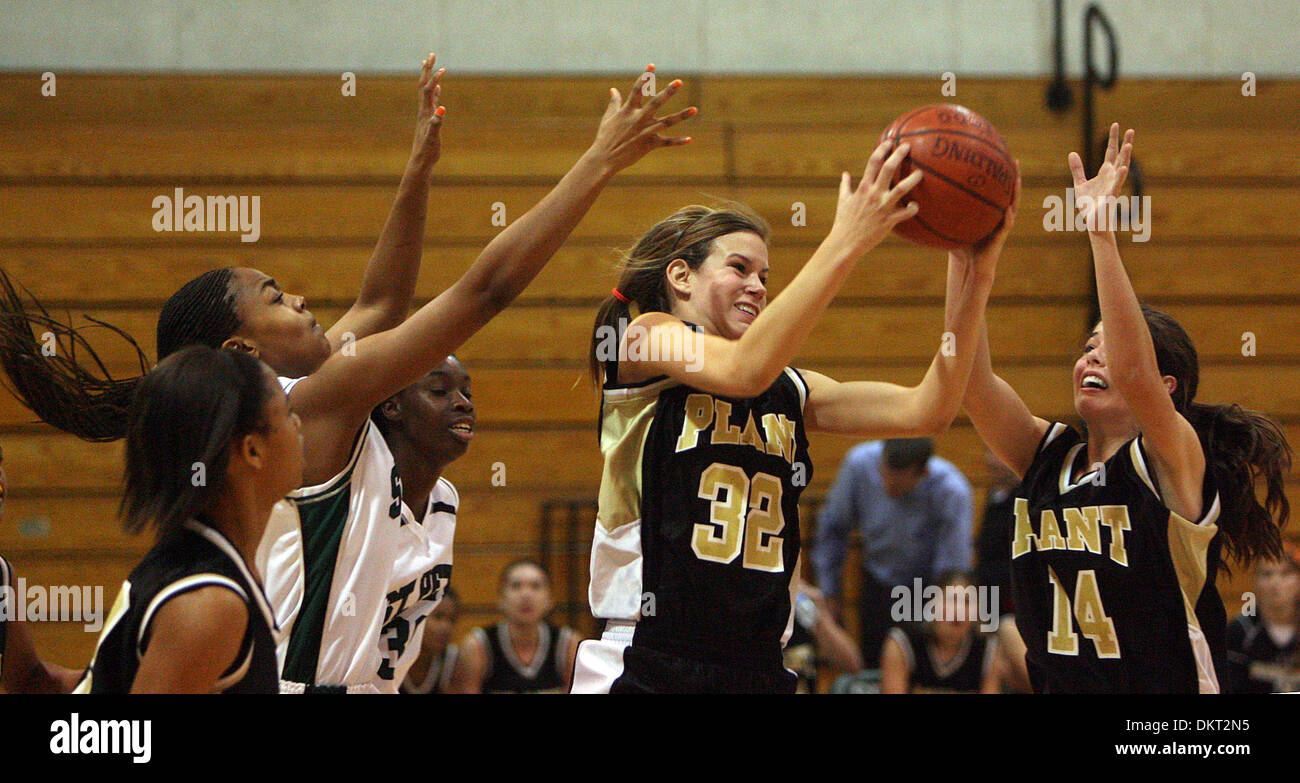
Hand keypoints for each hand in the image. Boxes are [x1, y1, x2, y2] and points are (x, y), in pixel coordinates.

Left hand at [408, 52, 445, 176]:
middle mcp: (424, 110)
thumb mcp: (433, 137)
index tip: (443, 68)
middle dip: (427, 70)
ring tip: (431, 65)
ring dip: (429, 77)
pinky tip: (437, 88)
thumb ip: (437, 123)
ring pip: (426, 91)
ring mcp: (426, 114)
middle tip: (431, 55)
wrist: (420, 161)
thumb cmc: (427, 150)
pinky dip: (434, 91)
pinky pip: (432, 101)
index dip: (434, 79)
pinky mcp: (429, 119)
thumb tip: (442, 110)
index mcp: (425, 112)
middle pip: (423, 85)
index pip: (428, 90)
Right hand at [585, 65, 695, 175]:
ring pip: (667, 122)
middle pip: (656, 103)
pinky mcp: (649, 145)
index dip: (645, 77)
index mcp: (628, 110)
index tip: (652, 65)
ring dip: (681, 115)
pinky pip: (666, 142)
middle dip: (668, 92)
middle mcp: (638, 119)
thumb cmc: (605, 137)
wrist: (604, 159)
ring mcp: (645, 132)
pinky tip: (689, 139)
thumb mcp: (608, 118)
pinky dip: (677, 142)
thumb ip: (614, 103)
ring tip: (695, 109)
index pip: (638, 90)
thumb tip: (613, 89)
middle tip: (679, 82)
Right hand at [826, 139, 922, 254]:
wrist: (845, 243)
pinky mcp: (888, 221)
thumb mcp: (843, 201)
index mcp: (863, 187)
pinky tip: (916, 205)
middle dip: (898, 155)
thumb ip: (845, 185)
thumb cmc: (844, 221)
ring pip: (901, 188)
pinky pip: (905, 213)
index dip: (882, 149)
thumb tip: (844, 174)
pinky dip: (912, 208)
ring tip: (921, 173)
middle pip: (888, 169)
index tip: (889, 141)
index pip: (873, 162)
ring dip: (912, 179)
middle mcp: (873, 194)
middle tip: (907, 146)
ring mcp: (882, 207)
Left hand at [951, 159, 1019, 278]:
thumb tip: (922, 196)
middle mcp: (998, 215)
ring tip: (1017, 179)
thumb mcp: (951, 224)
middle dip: (1013, 177)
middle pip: (1008, 192)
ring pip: (1013, 205)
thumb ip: (942, 211)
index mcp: (989, 210)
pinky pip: (1006, 224)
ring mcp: (1002, 225)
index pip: (995, 188)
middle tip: (1014, 160)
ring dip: (1016, 193)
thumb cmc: (959, 244)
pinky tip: (1008, 208)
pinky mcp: (1001, 237)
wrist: (968, 266)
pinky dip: (1007, 216)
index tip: (999, 155)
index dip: (998, 174)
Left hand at [1068, 123, 1133, 231]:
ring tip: (1129, 145)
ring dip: (1125, 157)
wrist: (1092, 222)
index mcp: (1105, 172)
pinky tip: (1124, 168)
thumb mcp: (1079, 183)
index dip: (1113, 138)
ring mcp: (1113, 185)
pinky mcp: (1110, 196)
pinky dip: (1120, 176)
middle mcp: (1112, 176)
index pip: (1110, 152)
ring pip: (1121, 168)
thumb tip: (1072, 153)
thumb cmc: (1088, 204)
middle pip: (1119, 156)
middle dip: (1125, 143)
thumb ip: (1077, 169)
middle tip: (1131, 129)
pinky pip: (1116, 185)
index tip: (1116, 124)